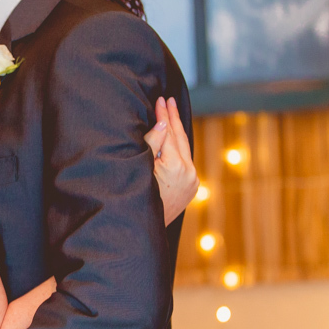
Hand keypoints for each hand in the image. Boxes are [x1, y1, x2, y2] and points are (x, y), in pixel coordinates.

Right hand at [145, 96, 197, 224]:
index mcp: (177, 167)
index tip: (160, 99)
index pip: (169, 133)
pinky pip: (186, 161)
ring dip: (177, 131)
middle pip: (180, 138)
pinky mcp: (191, 188)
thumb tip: (162, 123)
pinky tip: (175, 138)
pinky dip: (179, 147)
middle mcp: (189, 173)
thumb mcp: (140, 168)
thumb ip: (152, 144)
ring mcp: (192, 182)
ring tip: (172, 114)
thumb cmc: (135, 198)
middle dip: (173, 118)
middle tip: (168, 100)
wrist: (143, 229)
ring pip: (185, 149)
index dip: (164, 115)